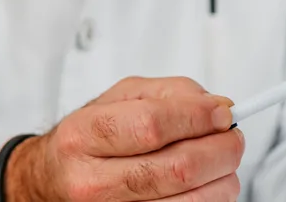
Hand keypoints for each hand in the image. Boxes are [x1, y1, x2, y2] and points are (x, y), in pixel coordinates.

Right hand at [7, 76, 243, 201]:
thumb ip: (170, 94)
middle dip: (221, 150)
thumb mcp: (118, 99)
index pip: (150, 126)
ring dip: (223, 179)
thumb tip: (219, 107)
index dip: (197, 118)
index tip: (223, 113)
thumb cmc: (91, 138)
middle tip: (233, 138)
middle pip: (177, 168)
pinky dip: (210, 200)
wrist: (52, 181)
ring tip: (221, 163)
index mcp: (84, 136)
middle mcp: (92, 181)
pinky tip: (204, 185)